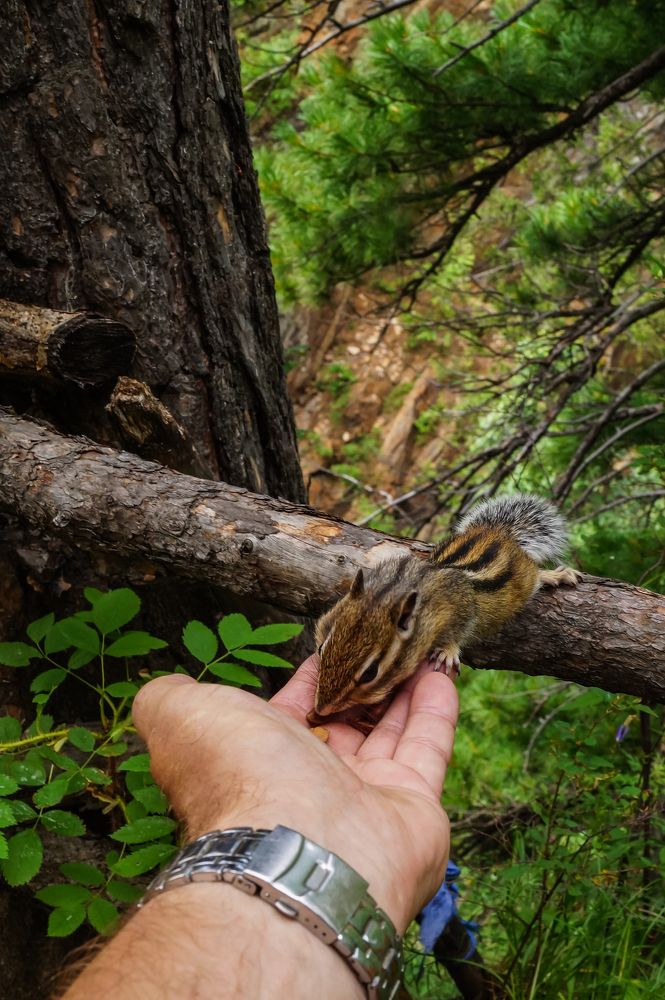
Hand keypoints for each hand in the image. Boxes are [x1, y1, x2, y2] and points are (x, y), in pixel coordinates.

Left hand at [132, 655, 457, 931]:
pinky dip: (436, 706)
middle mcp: (312, 785)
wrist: (299, 851)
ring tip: (418, 641)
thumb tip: (164, 688)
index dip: (311, 680)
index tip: (332, 646)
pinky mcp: (415, 807)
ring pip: (390, 731)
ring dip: (403, 685)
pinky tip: (440, 666)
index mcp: (261, 763)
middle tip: (385, 638)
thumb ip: (167, 697)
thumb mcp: (180, 717)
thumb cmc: (237, 775)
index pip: (292, 714)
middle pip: (345, 724)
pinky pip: (429, 746)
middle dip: (364, 682)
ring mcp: (365, 800)